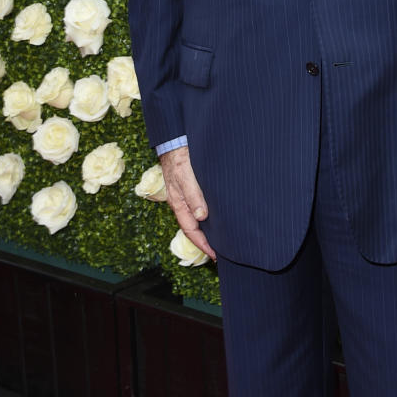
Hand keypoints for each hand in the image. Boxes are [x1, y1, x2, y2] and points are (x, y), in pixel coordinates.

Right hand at [160, 145, 215, 260]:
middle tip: (221, 251)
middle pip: (194, 228)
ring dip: (208, 230)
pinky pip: (200, 208)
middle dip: (206, 241)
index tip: (215, 255)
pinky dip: (209, 217)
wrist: (174, 141)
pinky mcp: (192, 189)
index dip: (203, 244)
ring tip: (222, 238)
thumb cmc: (178, 158)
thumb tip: (201, 217)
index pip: (191, 230)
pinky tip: (218, 217)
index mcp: (178, 204)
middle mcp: (182, 203)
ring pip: (197, 219)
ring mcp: (186, 196)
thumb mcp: (185, 176)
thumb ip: (194, 195)